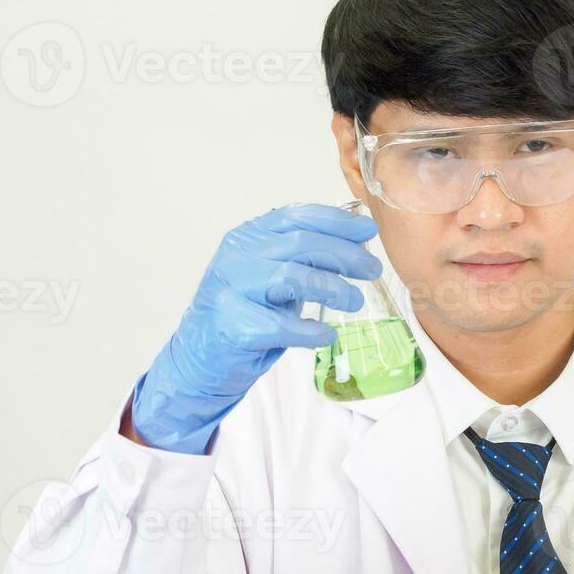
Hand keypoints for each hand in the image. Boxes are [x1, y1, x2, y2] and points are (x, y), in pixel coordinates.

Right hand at [130, 203, 382, 453]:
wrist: (201, 357)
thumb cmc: (246, 313)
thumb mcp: (273, 275)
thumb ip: (304, 257)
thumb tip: (356, 242)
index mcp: (248, 237)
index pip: (296, 216)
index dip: (336, 221)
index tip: (367, 231)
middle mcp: (237, 256)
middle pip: (301, 244)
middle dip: (344, 255)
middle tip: (372, 270)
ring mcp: (231, 288)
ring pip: (292, 277)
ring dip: (333, 288)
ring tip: (354, 301)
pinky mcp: (231, 325)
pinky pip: (281, 325)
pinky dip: (310, 331)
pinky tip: (327, 335)